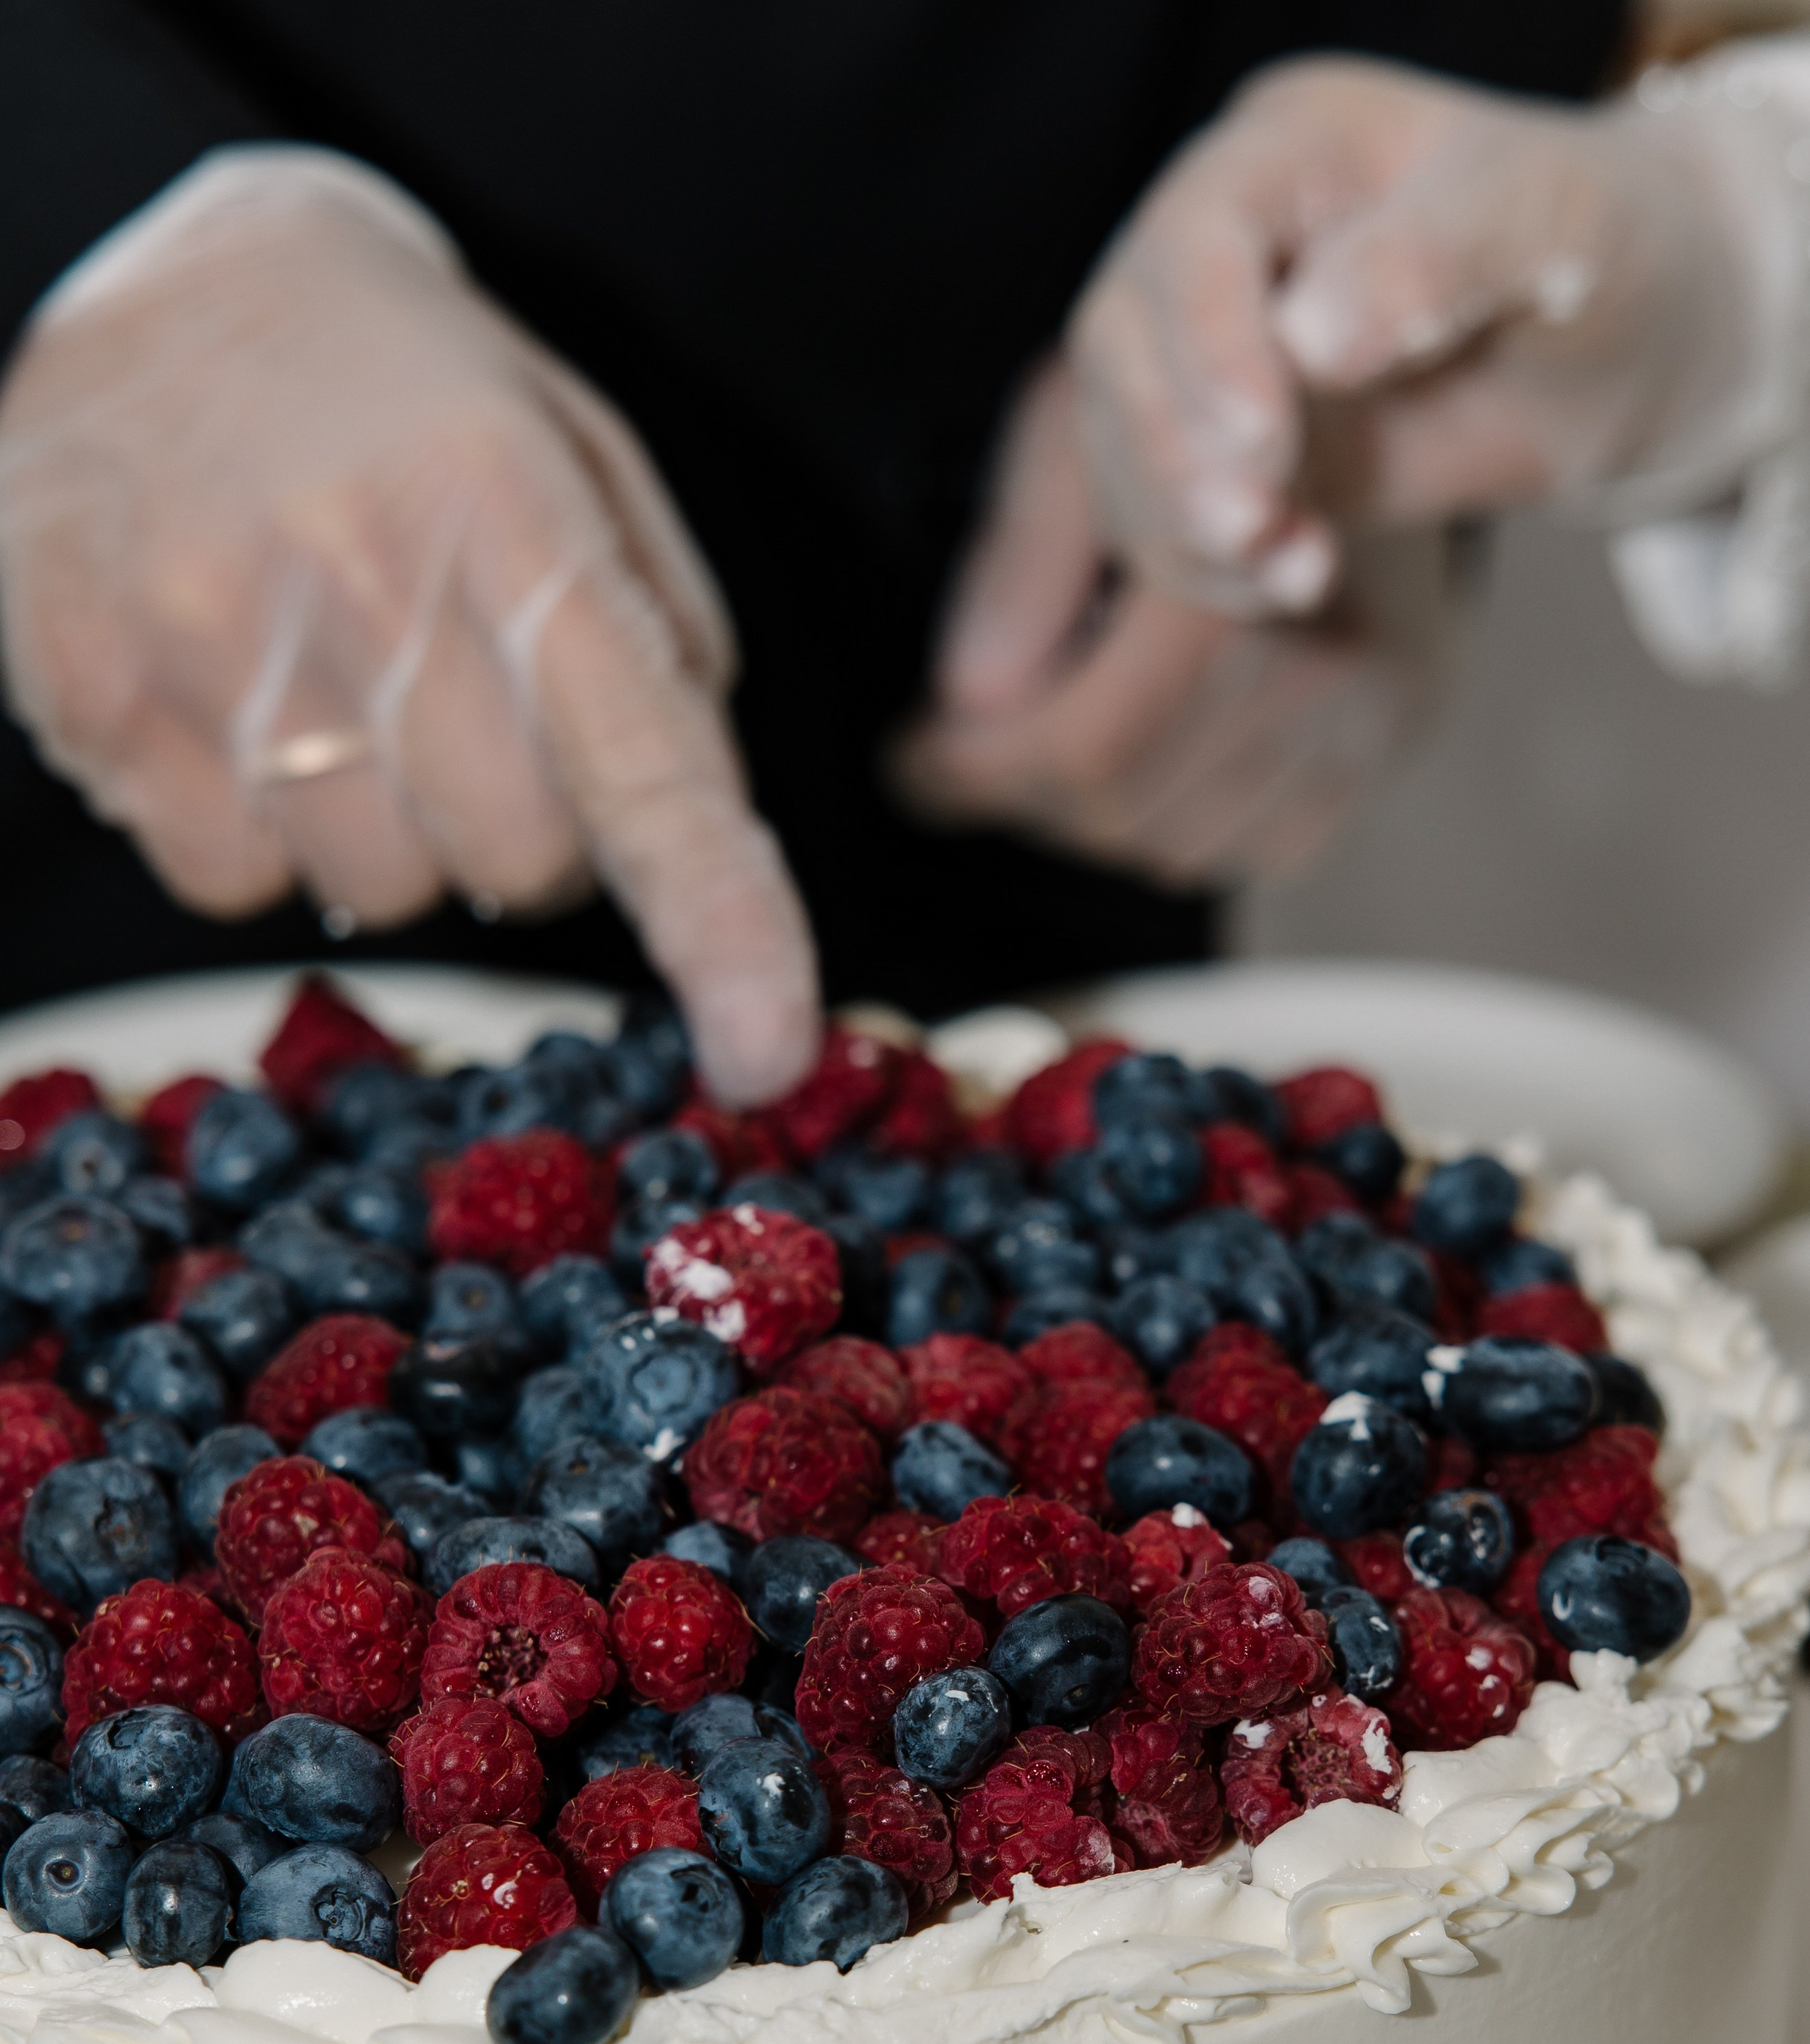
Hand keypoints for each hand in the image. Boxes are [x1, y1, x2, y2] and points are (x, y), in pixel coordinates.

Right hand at [0, 155, 819, 1102]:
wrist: (148, 278)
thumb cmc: (398, 394)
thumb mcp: (570, 454)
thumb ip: (657, 641)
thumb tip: (709, 831)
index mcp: (509, 508)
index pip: (647, 770)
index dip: (723, 927)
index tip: (766, 1050)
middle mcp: (362, 578)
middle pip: (516, 869)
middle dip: (523, 830)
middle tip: (464, 713)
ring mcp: (212, 639)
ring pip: (378, 891)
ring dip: (388, 833)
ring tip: (336, 690)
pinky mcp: (95, 692)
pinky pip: (231, 881)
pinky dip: (254, 833)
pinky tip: (236, 710)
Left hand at [895, 360, 1452, 885]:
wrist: (1376, 354)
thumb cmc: (1208, 366)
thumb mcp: (1087, 408)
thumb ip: (1022, 556)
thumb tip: (970, 698)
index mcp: (1246, 565)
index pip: (1088, 744)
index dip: (979, 770)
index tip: (916, 759)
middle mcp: (1330, 653)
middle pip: (1126, 809)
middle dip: (1025, 793)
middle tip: (964, 753)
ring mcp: (1374, 709)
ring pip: (1177, 847)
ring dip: (1093, 815)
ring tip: (1053, 734)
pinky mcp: (1391, 741)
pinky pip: (1249, 850)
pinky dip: (1175, 822)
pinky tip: (1148, 744)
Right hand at [1067, 56, 1774, 614]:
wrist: (1623, 344)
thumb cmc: (1597, 247)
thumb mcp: (1551, 223)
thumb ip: (1438, 256)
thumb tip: (1312, 335)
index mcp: (1296, 145)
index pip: (1198, 233)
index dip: (1208, 339)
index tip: (1264, 443)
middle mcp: (1228, 238)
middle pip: (1126, 338)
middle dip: (1176, 450)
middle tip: (1258, 531)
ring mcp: (1213, 348)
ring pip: (1127, 439)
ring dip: (1192, 525)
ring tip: (1301, 574)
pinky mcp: (1225, 449)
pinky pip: (1167, 516)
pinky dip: (1213, 568)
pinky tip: (1297, 583)